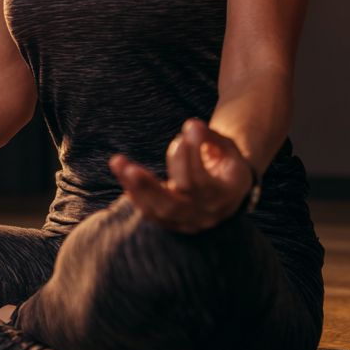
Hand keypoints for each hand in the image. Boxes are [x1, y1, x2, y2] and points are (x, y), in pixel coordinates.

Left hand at [109, 119, 253, 232]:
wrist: (230, 186)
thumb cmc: (226, 161)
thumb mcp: (226, 147)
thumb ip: (210, 138)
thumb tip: (193, 126)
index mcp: (224, 196)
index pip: (199, 182)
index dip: (189, 157)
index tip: (186, 128)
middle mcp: (204, 214)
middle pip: (172, 206)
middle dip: (148, 187)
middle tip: (129, 168)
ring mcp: (187, 222)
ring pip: (157, 211)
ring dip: (135, 188)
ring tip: (118, 163)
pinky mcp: (173, 222)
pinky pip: (151, 213)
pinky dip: (135, 195)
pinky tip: (123, 175)